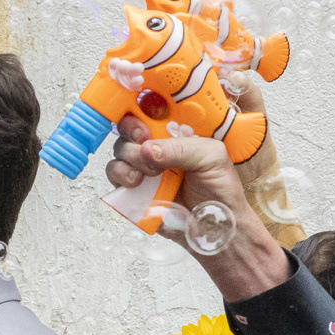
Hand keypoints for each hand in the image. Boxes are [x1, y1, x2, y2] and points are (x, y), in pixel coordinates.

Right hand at [101, 110, 288, 298]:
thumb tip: (146, 149)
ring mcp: (143, 166)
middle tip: (144, 140)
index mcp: (179, 132)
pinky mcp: (132, 187)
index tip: (143, 113)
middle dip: (132, 132)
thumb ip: (181, 147)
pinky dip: (120, 176)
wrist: (214, 229)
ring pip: (119, 150)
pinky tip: (137, 183)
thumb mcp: (212, 158)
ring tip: (148, 172)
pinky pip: (113, 174)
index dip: (142, 105)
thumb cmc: (221, 190)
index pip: (154, 108)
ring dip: (129, 157)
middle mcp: (158, 146)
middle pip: (129, 126)